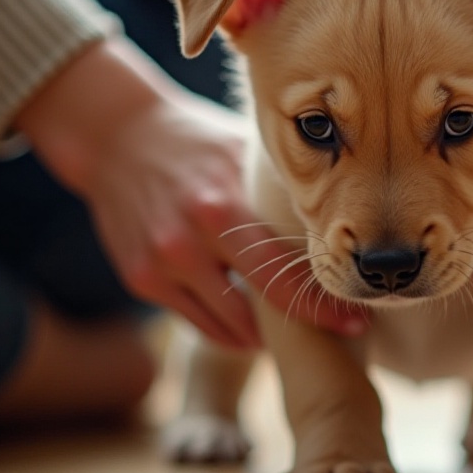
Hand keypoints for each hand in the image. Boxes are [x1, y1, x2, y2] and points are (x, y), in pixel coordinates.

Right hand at [16, 39, 365, 347]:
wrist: (116, 136)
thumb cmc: (197, 141)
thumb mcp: (241, 153)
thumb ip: (281, 188)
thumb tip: (346, 217)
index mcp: (220, 210)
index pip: (280, 275)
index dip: (321, 307)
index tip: (356, 324)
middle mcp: (184, 245)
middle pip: (254, 312)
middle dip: (298, 328)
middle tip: (335, 334)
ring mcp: (158, 267)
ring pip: (224, 329)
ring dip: (262, 336)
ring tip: (295, 330)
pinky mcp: (139, 280)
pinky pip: (196, 321)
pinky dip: (227, 327)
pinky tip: (253, 322)